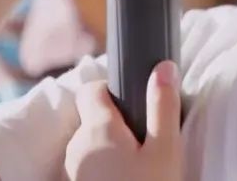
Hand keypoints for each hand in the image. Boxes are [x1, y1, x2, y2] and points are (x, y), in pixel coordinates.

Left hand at [64, 61, 182, 180]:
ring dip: (112, 145)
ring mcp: (72, 169)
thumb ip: (163, 107)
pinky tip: (127, 177)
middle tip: (147, 138)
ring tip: (139, 162)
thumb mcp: (164, 150)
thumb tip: (164, 67)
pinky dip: (106, 165)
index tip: (137, 102)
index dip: (112, 89)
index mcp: (97, 128)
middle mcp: (76, 145)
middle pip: (94, 117)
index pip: (90, 89)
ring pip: (92, 142)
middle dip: (119, 122)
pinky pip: (90, 164)